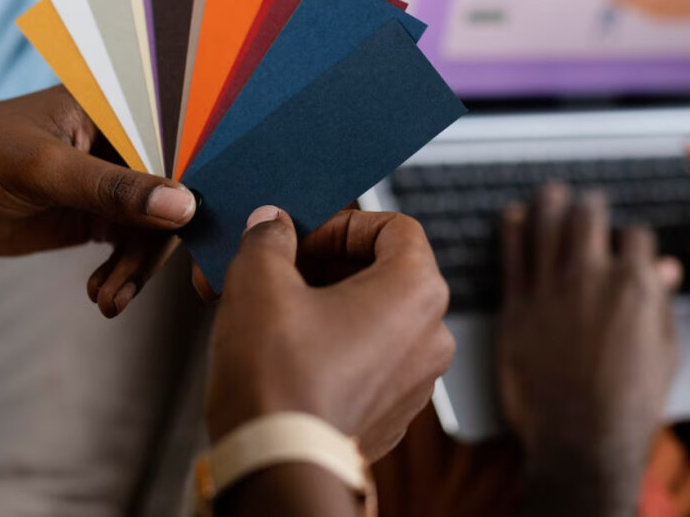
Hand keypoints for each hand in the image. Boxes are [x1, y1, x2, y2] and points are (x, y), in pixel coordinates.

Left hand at [0, 86, 194, 316]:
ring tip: (109, 300)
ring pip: (154, 228)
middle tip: (153, 280)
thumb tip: (184, 208)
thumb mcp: (46, 168)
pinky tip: (102, 297)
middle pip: (174, 190)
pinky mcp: (99, 216)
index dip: (200, 178)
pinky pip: (131, 249)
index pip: (177, 137)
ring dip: (138, 268)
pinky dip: (123, 276)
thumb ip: (114, 188)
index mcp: (117, 104)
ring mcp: (113, 181)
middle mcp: (124, 140)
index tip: (207, 223)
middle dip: (164, 239)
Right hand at [205, 206, 454, 461]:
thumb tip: (271, 224)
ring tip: (266, 308)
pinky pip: (364, 362)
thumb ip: (269, 238)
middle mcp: (430, 337)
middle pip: (381, 273)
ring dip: (319, 304)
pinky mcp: (389, 416)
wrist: (276, 465)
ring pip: (369, 319)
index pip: (395, 228)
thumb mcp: (259, 280)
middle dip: (320, 264)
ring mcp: (414, 382)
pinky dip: (328, 346)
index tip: (301, 235)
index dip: (342, 223)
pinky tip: (280, 351)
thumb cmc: (278, 375)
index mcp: (417, 292)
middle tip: (273, 268)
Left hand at [498, 184, 680, 516]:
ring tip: (552, 193)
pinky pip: (511, 255)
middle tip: (588, 202)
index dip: (634, 236)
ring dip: (550, 203)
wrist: (581, 439)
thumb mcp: (665, 352)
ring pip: (547, 225)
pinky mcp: (516, 306)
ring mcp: (549, 289)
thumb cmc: (629, 404)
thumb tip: (665, 269)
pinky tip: (514, 216)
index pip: (636, 235)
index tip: (630, 240)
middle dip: (592, 205)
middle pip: (589, 217)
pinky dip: (513, 229)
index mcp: (634, 286)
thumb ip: (662, 304)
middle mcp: (590, 277)